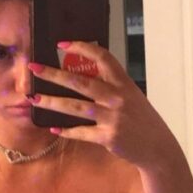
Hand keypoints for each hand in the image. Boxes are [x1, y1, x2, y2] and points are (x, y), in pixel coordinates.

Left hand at [27, 40, 180, 169]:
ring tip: (34, 98)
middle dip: (54, 74)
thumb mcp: (132, 97)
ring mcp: (112, 117)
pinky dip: (66, 130)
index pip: (103, 58)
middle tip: (34, 68)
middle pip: (80, 82)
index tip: (62, 44)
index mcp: (124, 83)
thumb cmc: (142, 120)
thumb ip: (111, 87)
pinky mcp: (108, 137)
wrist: (158, 148)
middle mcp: (118, 98)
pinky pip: (81, 132)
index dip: (82, 48)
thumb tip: (82, 77)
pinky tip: (53, 127)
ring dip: (52, 102)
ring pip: (75, 106)